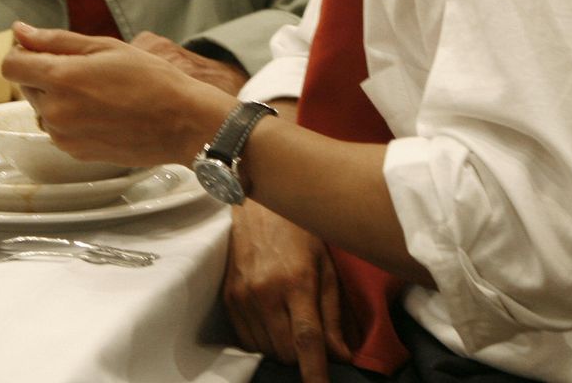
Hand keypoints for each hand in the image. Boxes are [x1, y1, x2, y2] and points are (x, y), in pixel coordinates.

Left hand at [2, 22, 235, 168]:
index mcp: (60, 78)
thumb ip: (55, 40)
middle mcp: (55, 111)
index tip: (40, 51)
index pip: (11, 66)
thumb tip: (20, 31)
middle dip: (44, 75)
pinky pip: (59, 130)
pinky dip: (70, 119)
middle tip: (83, 69)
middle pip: (26, 87)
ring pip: (42, 110)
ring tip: (96, 93)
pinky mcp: (75, 153)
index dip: (22, 55)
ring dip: (57, 99)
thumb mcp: (104, 47)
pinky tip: (101, 112)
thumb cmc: (151, 79)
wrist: (181, 123)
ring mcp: (64, 136)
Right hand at [224, 201, 350, 382]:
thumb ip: (334, 313)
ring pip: (265, 349)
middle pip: (285, 351)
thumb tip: (342, 355)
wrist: (256, 205)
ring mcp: (243, 296)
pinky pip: (247, 340)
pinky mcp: (229, 298)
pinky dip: (263, 341)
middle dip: (302, 357)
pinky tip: (273, 322)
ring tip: (291, 323)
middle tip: (313, 341)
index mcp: (296, 281)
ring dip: (283, 349)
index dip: (314, 372)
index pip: (307, 339)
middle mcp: (266, 292)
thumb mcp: (326, 266)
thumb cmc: (299, 231)